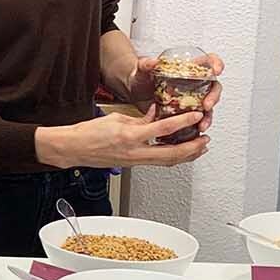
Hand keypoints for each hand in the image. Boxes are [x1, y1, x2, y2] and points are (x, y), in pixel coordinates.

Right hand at [35, 107, 210, 168]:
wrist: (74, 148)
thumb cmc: (88, 133)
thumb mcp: (117, 118)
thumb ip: (139, 118)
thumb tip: (155, 114)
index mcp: (130, 135)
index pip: (163, 129)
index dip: (182, 122)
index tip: (195, 116)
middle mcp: (135, 152)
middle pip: (172, 154)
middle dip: (192, 148)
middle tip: (205, 140)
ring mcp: (134, 161)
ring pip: (167, 162)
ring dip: (186, 155)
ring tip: (199, 148)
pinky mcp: (133, 164)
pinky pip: (158, 162)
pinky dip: (172, 158)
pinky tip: (179, 153)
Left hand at [131, 52, 224, 132]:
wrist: (134, 94)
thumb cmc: (141, 78)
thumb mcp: (141, 70)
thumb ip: (145, 64)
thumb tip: (153, 62)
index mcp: (187, 69)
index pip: (207, 62)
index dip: (215, 64)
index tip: (217, 70)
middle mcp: (193, 83)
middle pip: (213, 86)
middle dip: (214, 96)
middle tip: (207, 104)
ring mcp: (191, 99)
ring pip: (208, 106)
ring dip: (208, 116)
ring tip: (202, 124)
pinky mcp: (186, 113)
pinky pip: (198, 120)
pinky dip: (199, 125)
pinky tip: (196, 131)